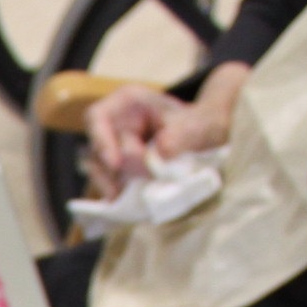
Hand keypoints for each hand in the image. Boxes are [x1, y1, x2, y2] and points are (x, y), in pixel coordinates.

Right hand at [79, 64, 248, 192]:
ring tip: (127, 198)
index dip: (101, 140)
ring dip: (112, 185)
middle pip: (99, 149)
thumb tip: (161, 151)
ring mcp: (115, 149)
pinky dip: (118, 194)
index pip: (97, 117)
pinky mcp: (120, 171)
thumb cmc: (201, 123)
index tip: (116, 164)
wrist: (209, 139)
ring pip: (100, 170)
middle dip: (118, 168)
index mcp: (128, 102)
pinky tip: (127, 204)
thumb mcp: (197, 123)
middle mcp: (116, 125)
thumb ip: (182, 133)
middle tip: (145, 178)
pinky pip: (110, 183)